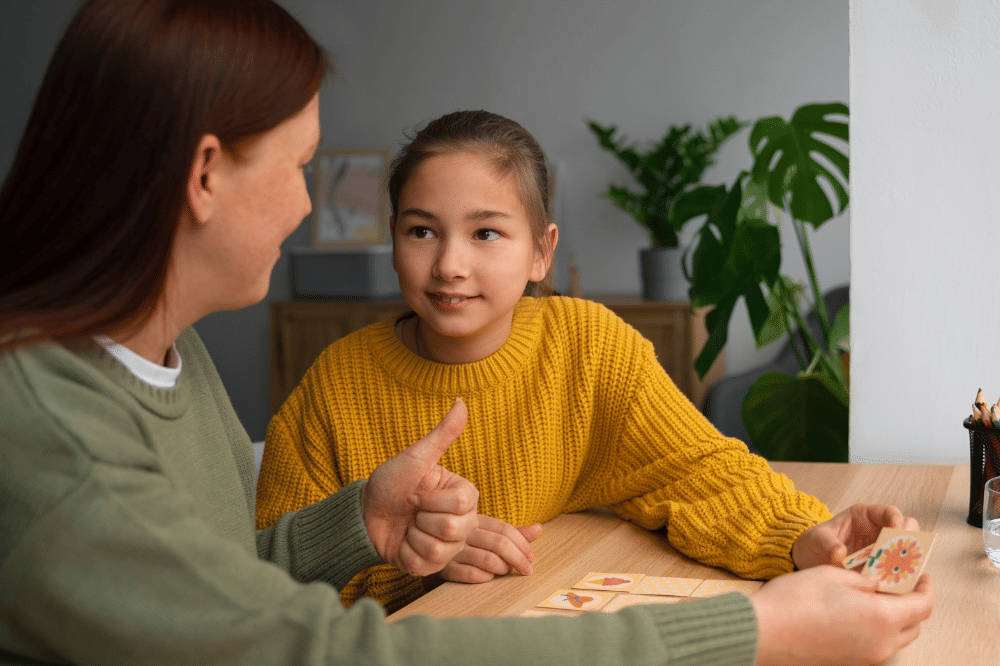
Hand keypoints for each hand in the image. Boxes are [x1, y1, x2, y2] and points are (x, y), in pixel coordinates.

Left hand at [362, 398, 478, 576]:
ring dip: (412, 534)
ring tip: (407, 525)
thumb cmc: (391, 483)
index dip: (432, 498)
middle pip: (453, 528)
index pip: (462, 503)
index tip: (419, 492)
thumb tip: (461, 401)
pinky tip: (403, 541)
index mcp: (464, 498)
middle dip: (421, 516)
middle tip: (412, 510)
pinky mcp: (431, 567)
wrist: (365, 513)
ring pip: (439, 548)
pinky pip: (425, 563)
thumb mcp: (416, 457)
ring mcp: (448, 548)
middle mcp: (463, 524)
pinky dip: (406, 551)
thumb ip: (444, 433)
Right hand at [436, 515, 542, 582]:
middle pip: (499, 544)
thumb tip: (539, 530)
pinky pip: (470, 574)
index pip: (504, 528)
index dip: (522, 542)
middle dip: (518, 558)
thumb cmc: (463, 540)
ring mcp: (453, 549)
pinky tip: (489, 577)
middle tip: (527, 570)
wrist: (423, 549)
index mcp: (475, 520)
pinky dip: (485, 577)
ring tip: (506, 571)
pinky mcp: (444, 567)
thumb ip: (512, 532)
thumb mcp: (485, 531)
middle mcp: (464, 532)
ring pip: (488, 560)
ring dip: (503, 568)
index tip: (532, 556)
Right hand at [751, 566, 933, 665]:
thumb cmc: (793, 601)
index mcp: (882, 617)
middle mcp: (880, 642)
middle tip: (898, 583)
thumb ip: (863, 579)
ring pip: (895, 637)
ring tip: (875, 595)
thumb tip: (877, 583)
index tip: (922, 575)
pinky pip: (875, 645)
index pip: (922, 605)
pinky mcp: (849, 662)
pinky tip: (855, 611)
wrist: (763, 632)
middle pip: (914, 625)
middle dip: (912, 602)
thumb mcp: (832, 575)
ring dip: (894, 617)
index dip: (926, 588)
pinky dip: (876, 628)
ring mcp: (865, 656)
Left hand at [792, 503, 918, 568]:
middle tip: (905, 552)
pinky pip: (898, 572)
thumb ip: (827, 544)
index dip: (897, 519)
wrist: (808, 562)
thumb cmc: (814, 544)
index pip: (889, 512)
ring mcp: (883, 552)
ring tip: (902, 570)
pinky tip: (896, 585)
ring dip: (908, 561)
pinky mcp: (882, 570)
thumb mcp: (816, 540)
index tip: (897, 530)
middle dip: (909, 540)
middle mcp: (878, 532)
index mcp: (864, 516)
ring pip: (907, 553)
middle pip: (907, 531)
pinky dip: (900, 577)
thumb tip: (840, 554)